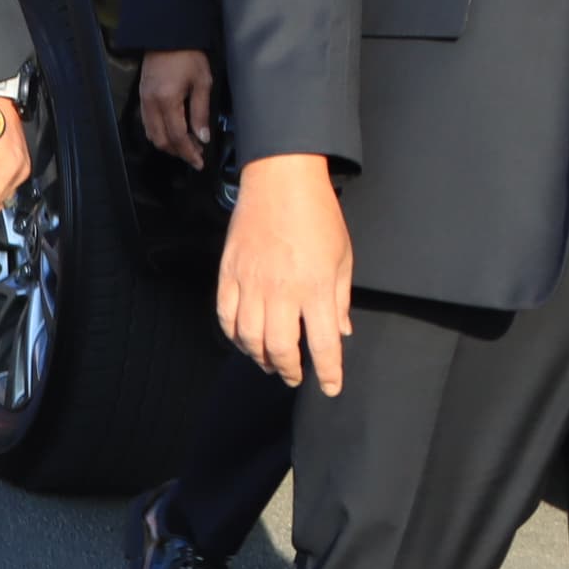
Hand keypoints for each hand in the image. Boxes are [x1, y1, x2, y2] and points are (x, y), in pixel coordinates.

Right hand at [134, 48, 214, 168]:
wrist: (168, 36)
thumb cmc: (189, 56)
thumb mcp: (202, 83)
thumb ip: (201, 112)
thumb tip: (202, 137)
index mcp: (167, 101)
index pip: (177, 137)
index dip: (189, 153)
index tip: (200, 162)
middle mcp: (151, 104)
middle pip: (161, 140)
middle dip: (178, 152)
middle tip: (196, 155)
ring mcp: (143, 101)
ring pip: (152, 134)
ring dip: (168, 144)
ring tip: (187, 145)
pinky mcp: (142, 97)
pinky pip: (147, 124)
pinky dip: (160, 133)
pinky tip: (173, 131)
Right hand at [220, 152, 352, 395]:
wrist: (280, 180)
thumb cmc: (318, 216)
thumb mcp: (342, 257)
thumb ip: (340, 299)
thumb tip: (340, 331)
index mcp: (316, 287)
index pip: (323, 344)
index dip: (328, 372)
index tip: (330, 388)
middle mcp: (281, 291)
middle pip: (280, 347)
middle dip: (289, 369)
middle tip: (294, 375)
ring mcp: (250, 283)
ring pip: (249, 337)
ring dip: (260, 357)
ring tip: (270, 362)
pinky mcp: (229, 273)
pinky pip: (226, 316)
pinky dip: (234, 335)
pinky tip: (244, 340)